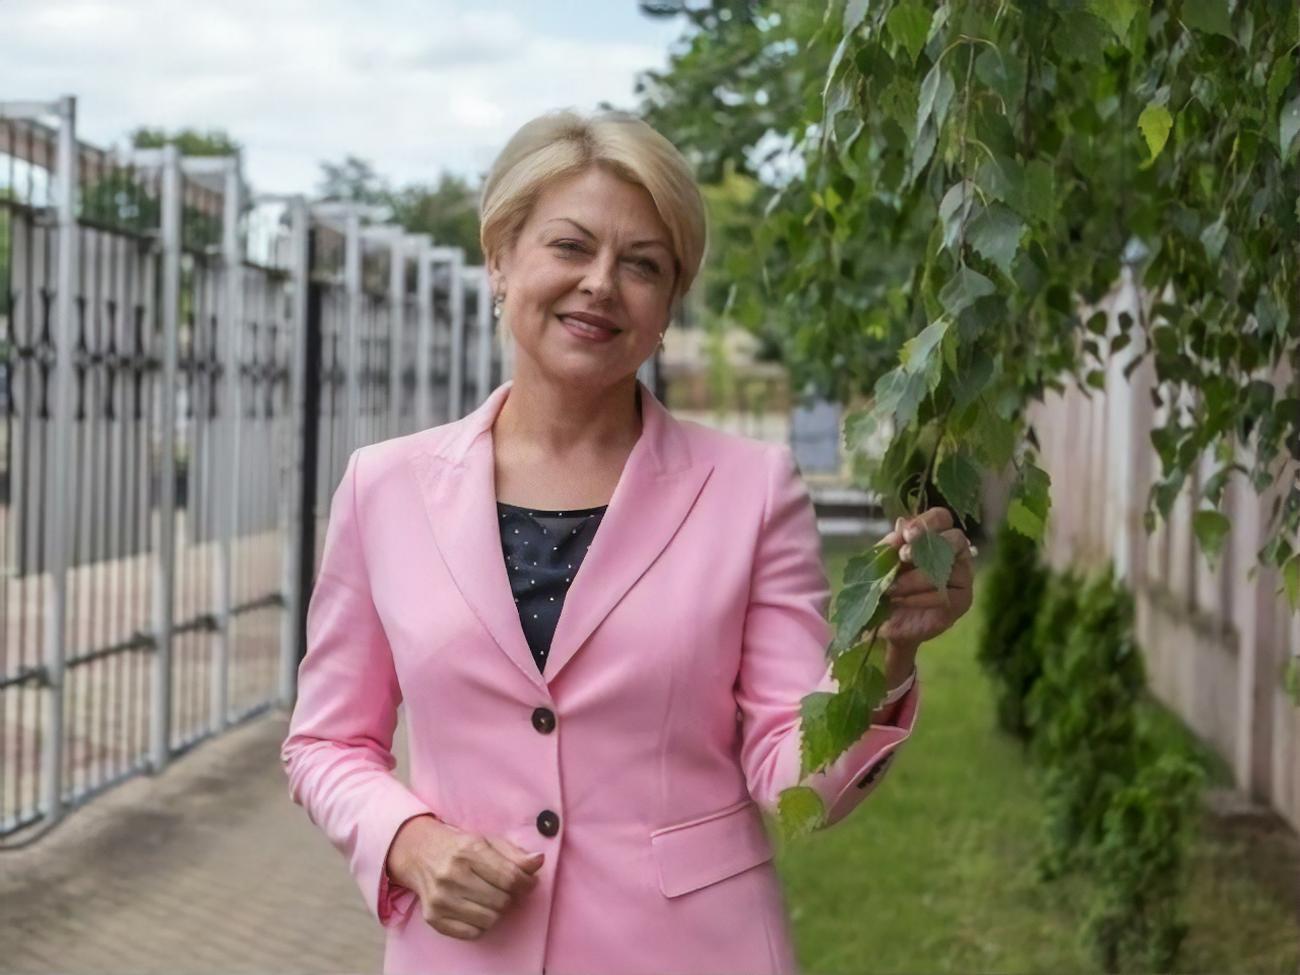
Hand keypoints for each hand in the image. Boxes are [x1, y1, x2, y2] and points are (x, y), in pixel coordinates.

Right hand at [385, 815, 544, 940]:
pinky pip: (472, 933)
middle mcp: (452, 875)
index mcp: (469, 851)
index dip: (527, 883)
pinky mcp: (433, 918)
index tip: (528, 883)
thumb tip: (538, 861)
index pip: (510, 877)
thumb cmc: (460, 847)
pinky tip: (477, 909)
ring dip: (497, 911)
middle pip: (501, 901)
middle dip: (511, 897)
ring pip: (490, 919)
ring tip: (491, 898)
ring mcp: (441, 899)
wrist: (419, 853)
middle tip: (506, 890)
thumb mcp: (488, 841)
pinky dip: (481, 924)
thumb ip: (515, 853)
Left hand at [877, 507, 974, 649]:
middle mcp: (956, 553)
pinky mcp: (962, 600)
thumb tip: (901, 524)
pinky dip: (918, 597)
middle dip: (926, 547)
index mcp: (936, 536)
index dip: (925, 523)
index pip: (941, 518)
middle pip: (955, 538)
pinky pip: (943, 594)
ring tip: (891, 587)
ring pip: (945, 568)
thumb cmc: (890, 584)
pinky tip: (901, 601)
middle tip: (903, 556)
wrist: (889, 621)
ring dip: (913, 578)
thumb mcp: (884, 561)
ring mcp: (963, 576)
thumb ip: (893, 544)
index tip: (907, 534)